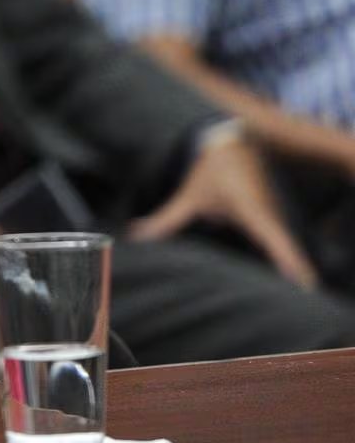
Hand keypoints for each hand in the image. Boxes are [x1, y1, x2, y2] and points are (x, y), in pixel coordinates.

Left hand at [131, 134, 317, 287]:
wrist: (234, 143)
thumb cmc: (212, 171)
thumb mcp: (190, 196)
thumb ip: (166, 220)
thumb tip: (136, 235)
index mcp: (251, 209)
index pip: (275, 240)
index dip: (290, 261)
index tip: (305, 283)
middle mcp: (269, 214)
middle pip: (286, 249)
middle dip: (295, 272)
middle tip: (306, 299)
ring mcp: (276, 215)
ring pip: (284, 246)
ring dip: (292, 266)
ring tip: (303, 294)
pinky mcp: (274, 218)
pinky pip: (280, 242)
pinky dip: (286, 259)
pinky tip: (296, 280)